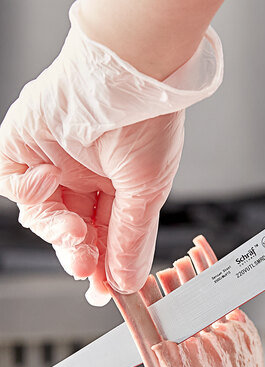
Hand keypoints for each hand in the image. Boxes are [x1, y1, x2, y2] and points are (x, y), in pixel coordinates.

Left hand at [0, 1, 222, 305]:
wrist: (128, 76)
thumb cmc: (146, 123)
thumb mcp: (146, 192)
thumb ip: (131, 239)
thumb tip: (128, 281)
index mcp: (117, 186)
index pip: (106, 234)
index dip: (103, 263)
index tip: (103, 290)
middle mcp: (85, 176)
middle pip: (74, 229)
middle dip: (79, 253)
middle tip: (87, 267)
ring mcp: (54, 160)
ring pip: (44, 213)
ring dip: (58, 231)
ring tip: (76, 233)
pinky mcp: (24, 144)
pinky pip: (15, 183)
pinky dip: (30, 193)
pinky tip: (51, 182)